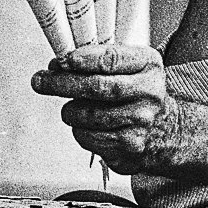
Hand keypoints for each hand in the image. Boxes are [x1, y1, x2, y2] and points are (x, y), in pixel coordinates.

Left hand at [31, 45, 174, 172]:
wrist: (167, 130)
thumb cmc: (140, 94)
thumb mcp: (133, 66)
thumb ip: (100, 60)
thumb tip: (58, 66)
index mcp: (149, 65)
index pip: (111, 59)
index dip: (82, 59)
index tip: (61, 61)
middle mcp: (148, 94)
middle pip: (96, 88)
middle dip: (61, 83)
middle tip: (40, 81)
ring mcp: (140, 123)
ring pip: (87, 115)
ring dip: (70, 111)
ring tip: (72, 108)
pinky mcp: (129, 148)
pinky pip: (88, 138)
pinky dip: (80, 130)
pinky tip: (88, 126)